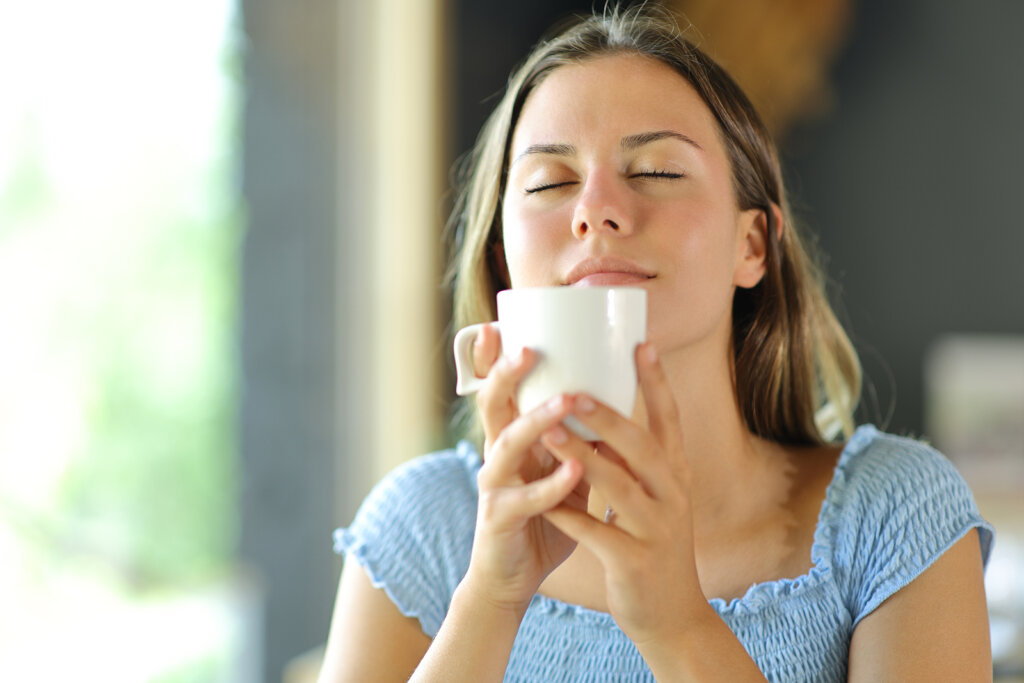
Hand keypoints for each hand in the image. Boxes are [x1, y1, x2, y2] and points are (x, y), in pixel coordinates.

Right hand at [463, 324, 589, 613]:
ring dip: (536, 422)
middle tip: (529, 349)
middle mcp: (497, 457)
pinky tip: (573, 471)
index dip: (497, 358)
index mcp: (511, 440)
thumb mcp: (561, 472)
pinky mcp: (500, 521)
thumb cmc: (541, 521)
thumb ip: (579, 441)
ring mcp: (494, 488)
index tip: (503, 323)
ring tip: (567, 402)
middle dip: (506, 375)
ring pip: (505, 446)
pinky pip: (525, 500)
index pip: (503, 390)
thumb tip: (615, 405)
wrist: (515, 580)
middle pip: (491, 405)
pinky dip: (550, 485)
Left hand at [540, 342, 705, 646]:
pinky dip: (568, 514)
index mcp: (677, 477)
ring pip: (619, 486)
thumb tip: (608, 417)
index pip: (671, 422)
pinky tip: (542, 499)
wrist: (673, 618)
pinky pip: (598, 533)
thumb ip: (637, 463)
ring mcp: (657, 531)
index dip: (658, 384)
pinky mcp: (635, 562)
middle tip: (576, 390)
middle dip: (610, 417)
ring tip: (548, 430)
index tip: (642, 344)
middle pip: (644, 448)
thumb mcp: (657, 500)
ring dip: (582, 457)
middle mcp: (673, 498)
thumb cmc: (654, 549)